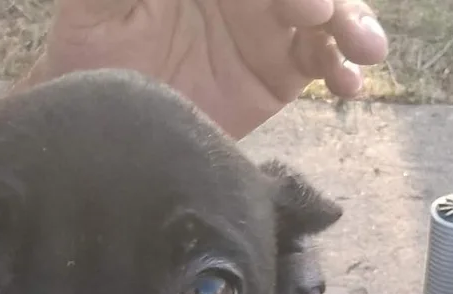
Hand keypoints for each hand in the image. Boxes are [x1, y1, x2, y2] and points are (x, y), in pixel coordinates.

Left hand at [15, 0, 388, 137]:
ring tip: (363, 49)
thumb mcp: (99, 3)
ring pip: (325, 16)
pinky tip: (349, 85)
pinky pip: (322, 64)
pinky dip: (341, 71)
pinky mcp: (278, 76)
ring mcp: (266, 31)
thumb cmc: (90, 52)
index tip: (301, 2)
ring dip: (351, 24)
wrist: (102, 122)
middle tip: (320, 14)